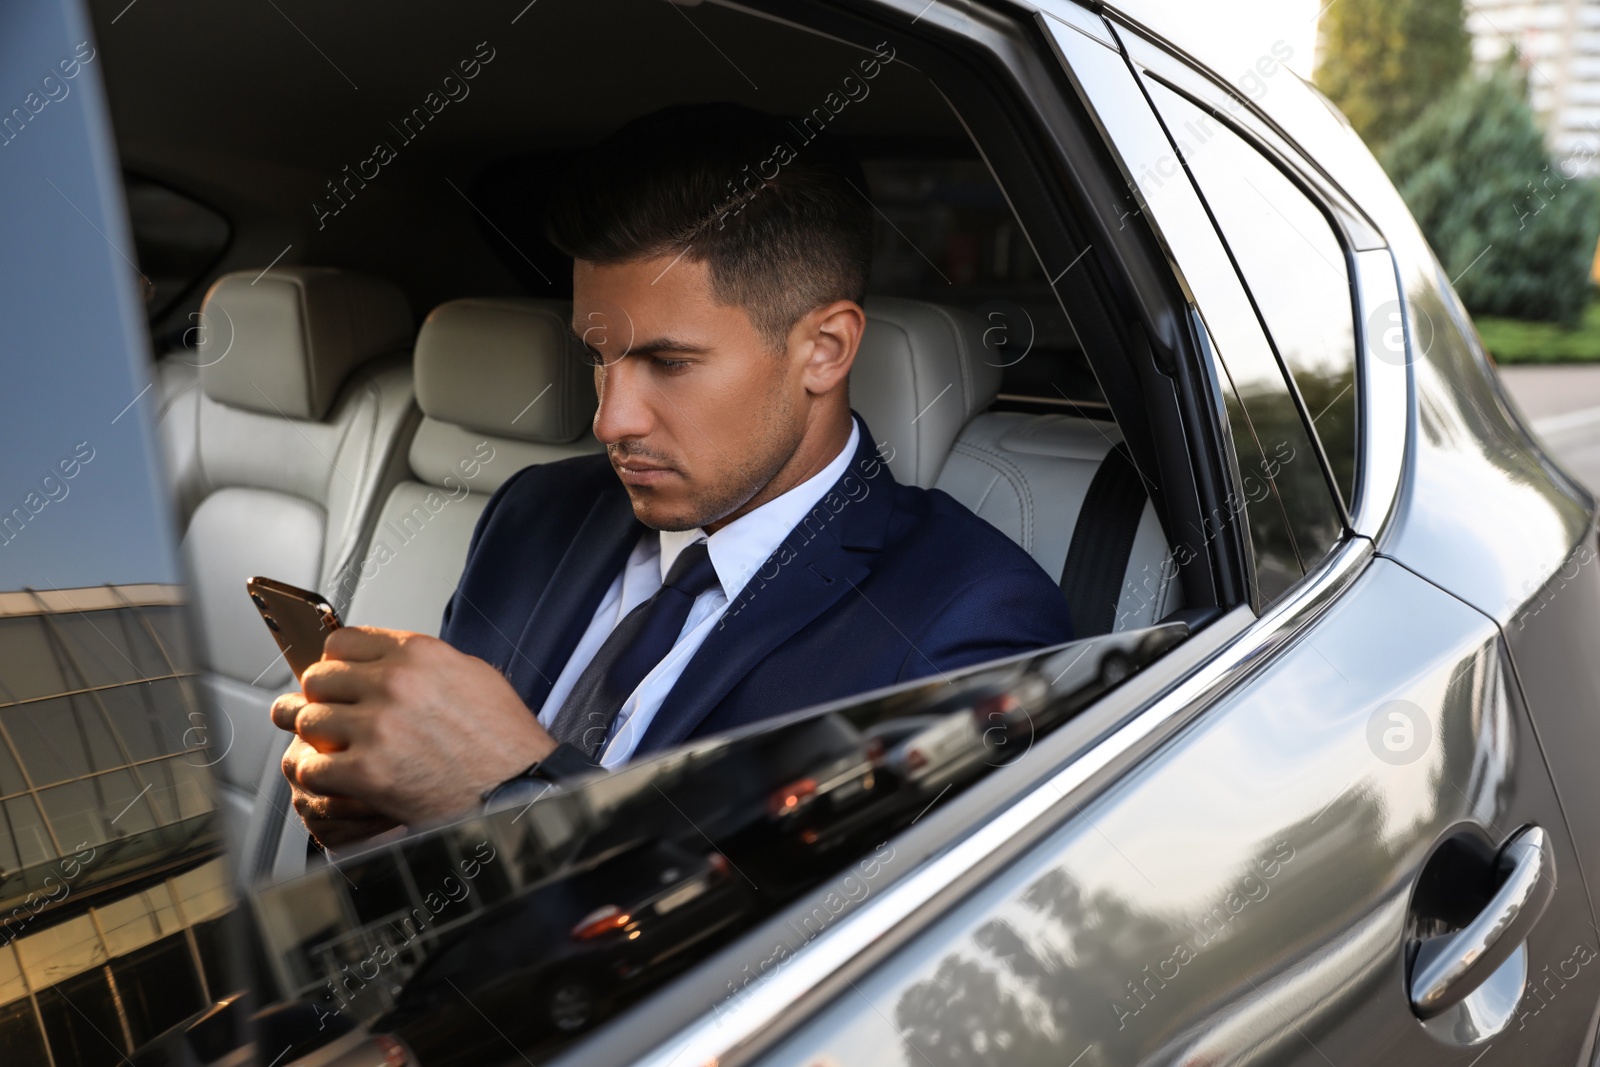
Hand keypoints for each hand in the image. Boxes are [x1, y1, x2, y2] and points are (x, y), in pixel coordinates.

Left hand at [270, 627, 556, 825]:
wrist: (517, 790)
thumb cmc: (504, 740)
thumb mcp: (475, 676)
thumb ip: (425, 662)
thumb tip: (391, 659)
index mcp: (419, 654)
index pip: (342, 641)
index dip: (336, 662)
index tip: (338, 678)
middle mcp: (394, 683)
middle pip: (318, 678)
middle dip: (322, 699)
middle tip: (331, 715)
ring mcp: (377, 727)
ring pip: (307, 720)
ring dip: (316, 738)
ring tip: (332, 749)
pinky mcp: (367, 771)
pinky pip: (310, 766)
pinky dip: (317, 776)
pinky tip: (335, 778)